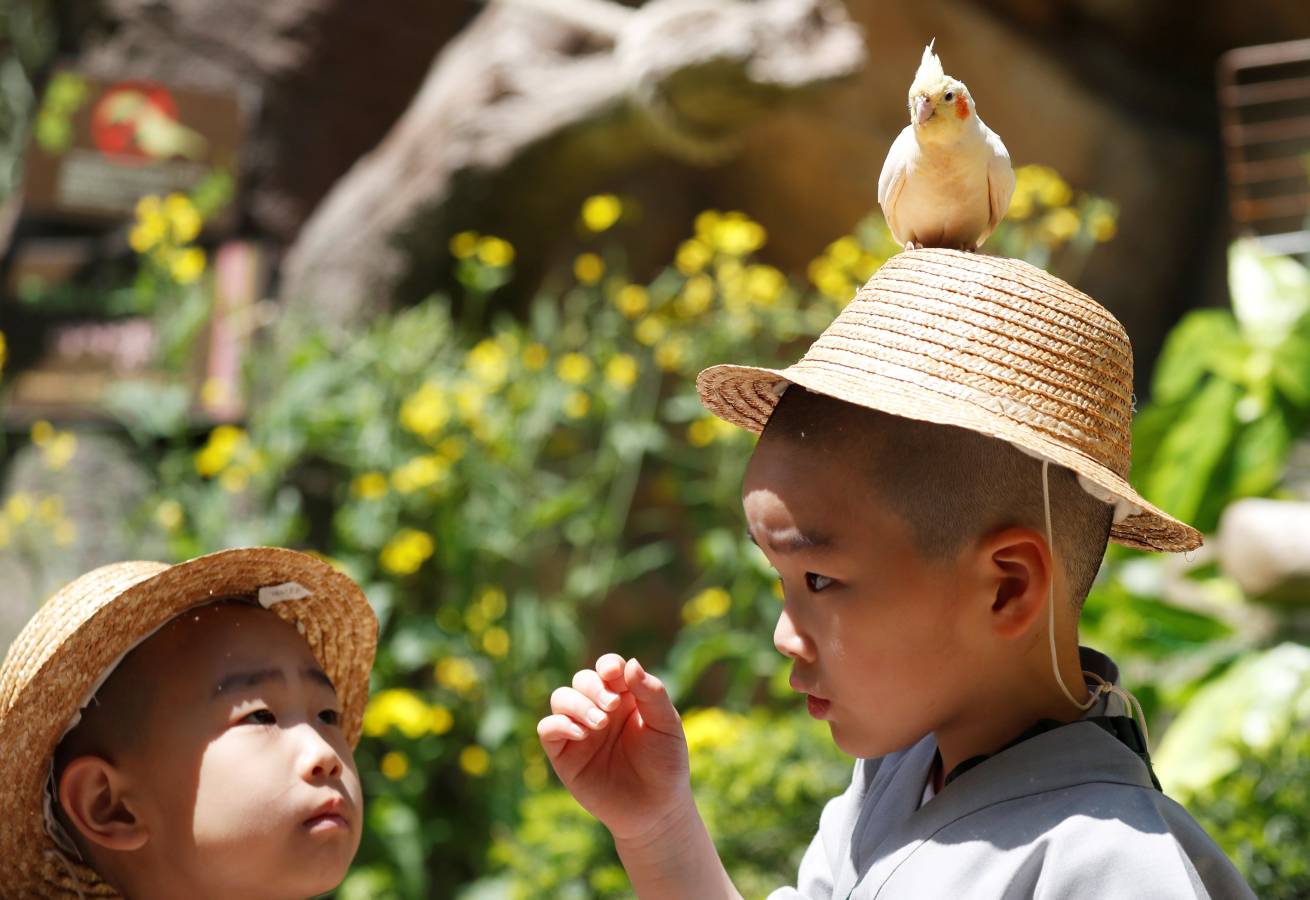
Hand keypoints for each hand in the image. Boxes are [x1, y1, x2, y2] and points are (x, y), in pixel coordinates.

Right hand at [538, 653, 691, 842]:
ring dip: (577, 703)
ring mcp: (580, 731)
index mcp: (625, 697)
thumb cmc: (665, 764)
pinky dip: (560, 724)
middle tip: (612, 706)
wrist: (655, 809)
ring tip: (600, 723)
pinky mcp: (564, 754)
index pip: (608, 668)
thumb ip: (652, 693)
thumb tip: (631, 663)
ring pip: (560, 698)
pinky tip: (582, 733)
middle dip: (594, 687)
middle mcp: (599, 709)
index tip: (615, 675)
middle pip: (582, 679)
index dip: (608, 666)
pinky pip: (547, 728)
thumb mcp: (666, 724)